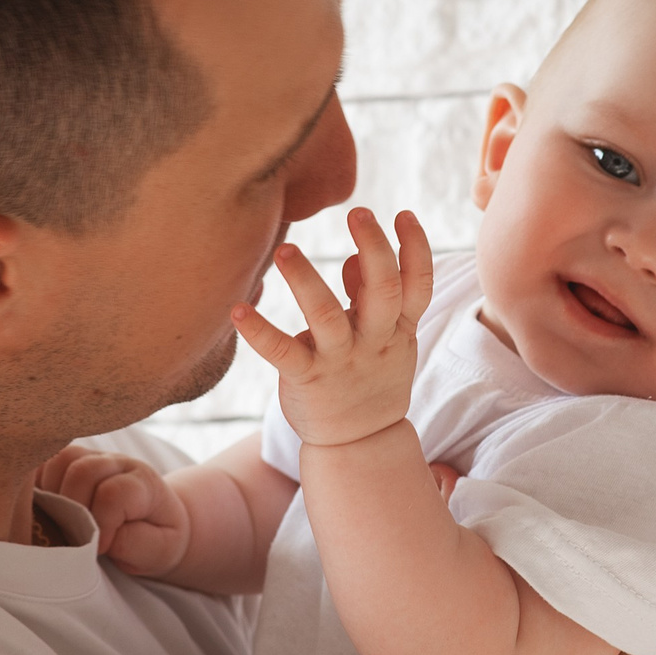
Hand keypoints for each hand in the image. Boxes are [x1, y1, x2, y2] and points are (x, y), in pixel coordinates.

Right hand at [35, 446, 190, 576]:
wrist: (153, 523)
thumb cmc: (154, 539)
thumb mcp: (157, 551)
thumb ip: (132, 543)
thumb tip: (97, 538)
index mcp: (143, 482)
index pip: (114, 493)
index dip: (102, 524)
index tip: (101, 548)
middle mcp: (117, 462)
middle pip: (82, 471)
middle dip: (73, 510)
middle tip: (76, 537)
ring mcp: (91, 457)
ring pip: (59, 461)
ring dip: (52, 496)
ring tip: (60, 523)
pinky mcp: (69, 461)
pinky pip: (43, 462)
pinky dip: (36, 485)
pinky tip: (44, 509)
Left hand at [235, 207, 434, 448]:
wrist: (360, 442)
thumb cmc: (369, 376)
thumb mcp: (385, 337)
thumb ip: (369, 296)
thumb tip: (354, 257)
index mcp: (397, 329)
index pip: (418, 285)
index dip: (416, 249)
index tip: (402, 214)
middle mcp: (373, 342)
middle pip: (382, 292)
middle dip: (374, 249)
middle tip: (357, 212)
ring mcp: (340, 361)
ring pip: (327, 317)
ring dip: (307, 281)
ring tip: (286, 250)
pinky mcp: (306, 379)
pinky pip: (282, 353)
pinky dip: (258, 332)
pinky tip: (237, 310)